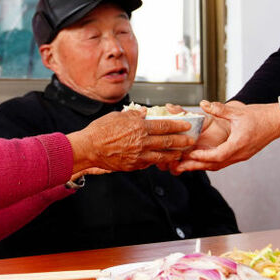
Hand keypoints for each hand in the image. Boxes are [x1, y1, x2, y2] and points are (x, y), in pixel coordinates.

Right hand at [67, 110, 192, 174]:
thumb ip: (133, 115)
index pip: (164, 125)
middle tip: (191, 140)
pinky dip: (156, 161)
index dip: (177, 125)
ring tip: (181, 153)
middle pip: (167, 142)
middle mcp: (141, 142)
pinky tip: (161, 159)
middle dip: (181, 141)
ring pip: (161, 156)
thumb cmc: (100, 131)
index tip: (187, 125)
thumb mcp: (118, 116)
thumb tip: (144, 113)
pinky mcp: (133, 166)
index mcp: (139, 127)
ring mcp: (138, 156)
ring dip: (173, 154)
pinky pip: (148, 163)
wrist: (88, 148)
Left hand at [172, 100, 279, 171]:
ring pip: (219, 165)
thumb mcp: (238, 111)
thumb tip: (203, 104)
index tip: (189, 155)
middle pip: (215, 165)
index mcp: (239, 144)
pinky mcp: (242, 154)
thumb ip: (219, 109)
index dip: (202, 156)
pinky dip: (212, 161)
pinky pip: (224, 161)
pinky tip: (201, 158)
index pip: (217, 156)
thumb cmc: (261, 116)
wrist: (278, 121)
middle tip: (180, 166)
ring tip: (186, 164)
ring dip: (203, 165)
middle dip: (197, 166)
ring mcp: (242, 155)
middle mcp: (240, 153)